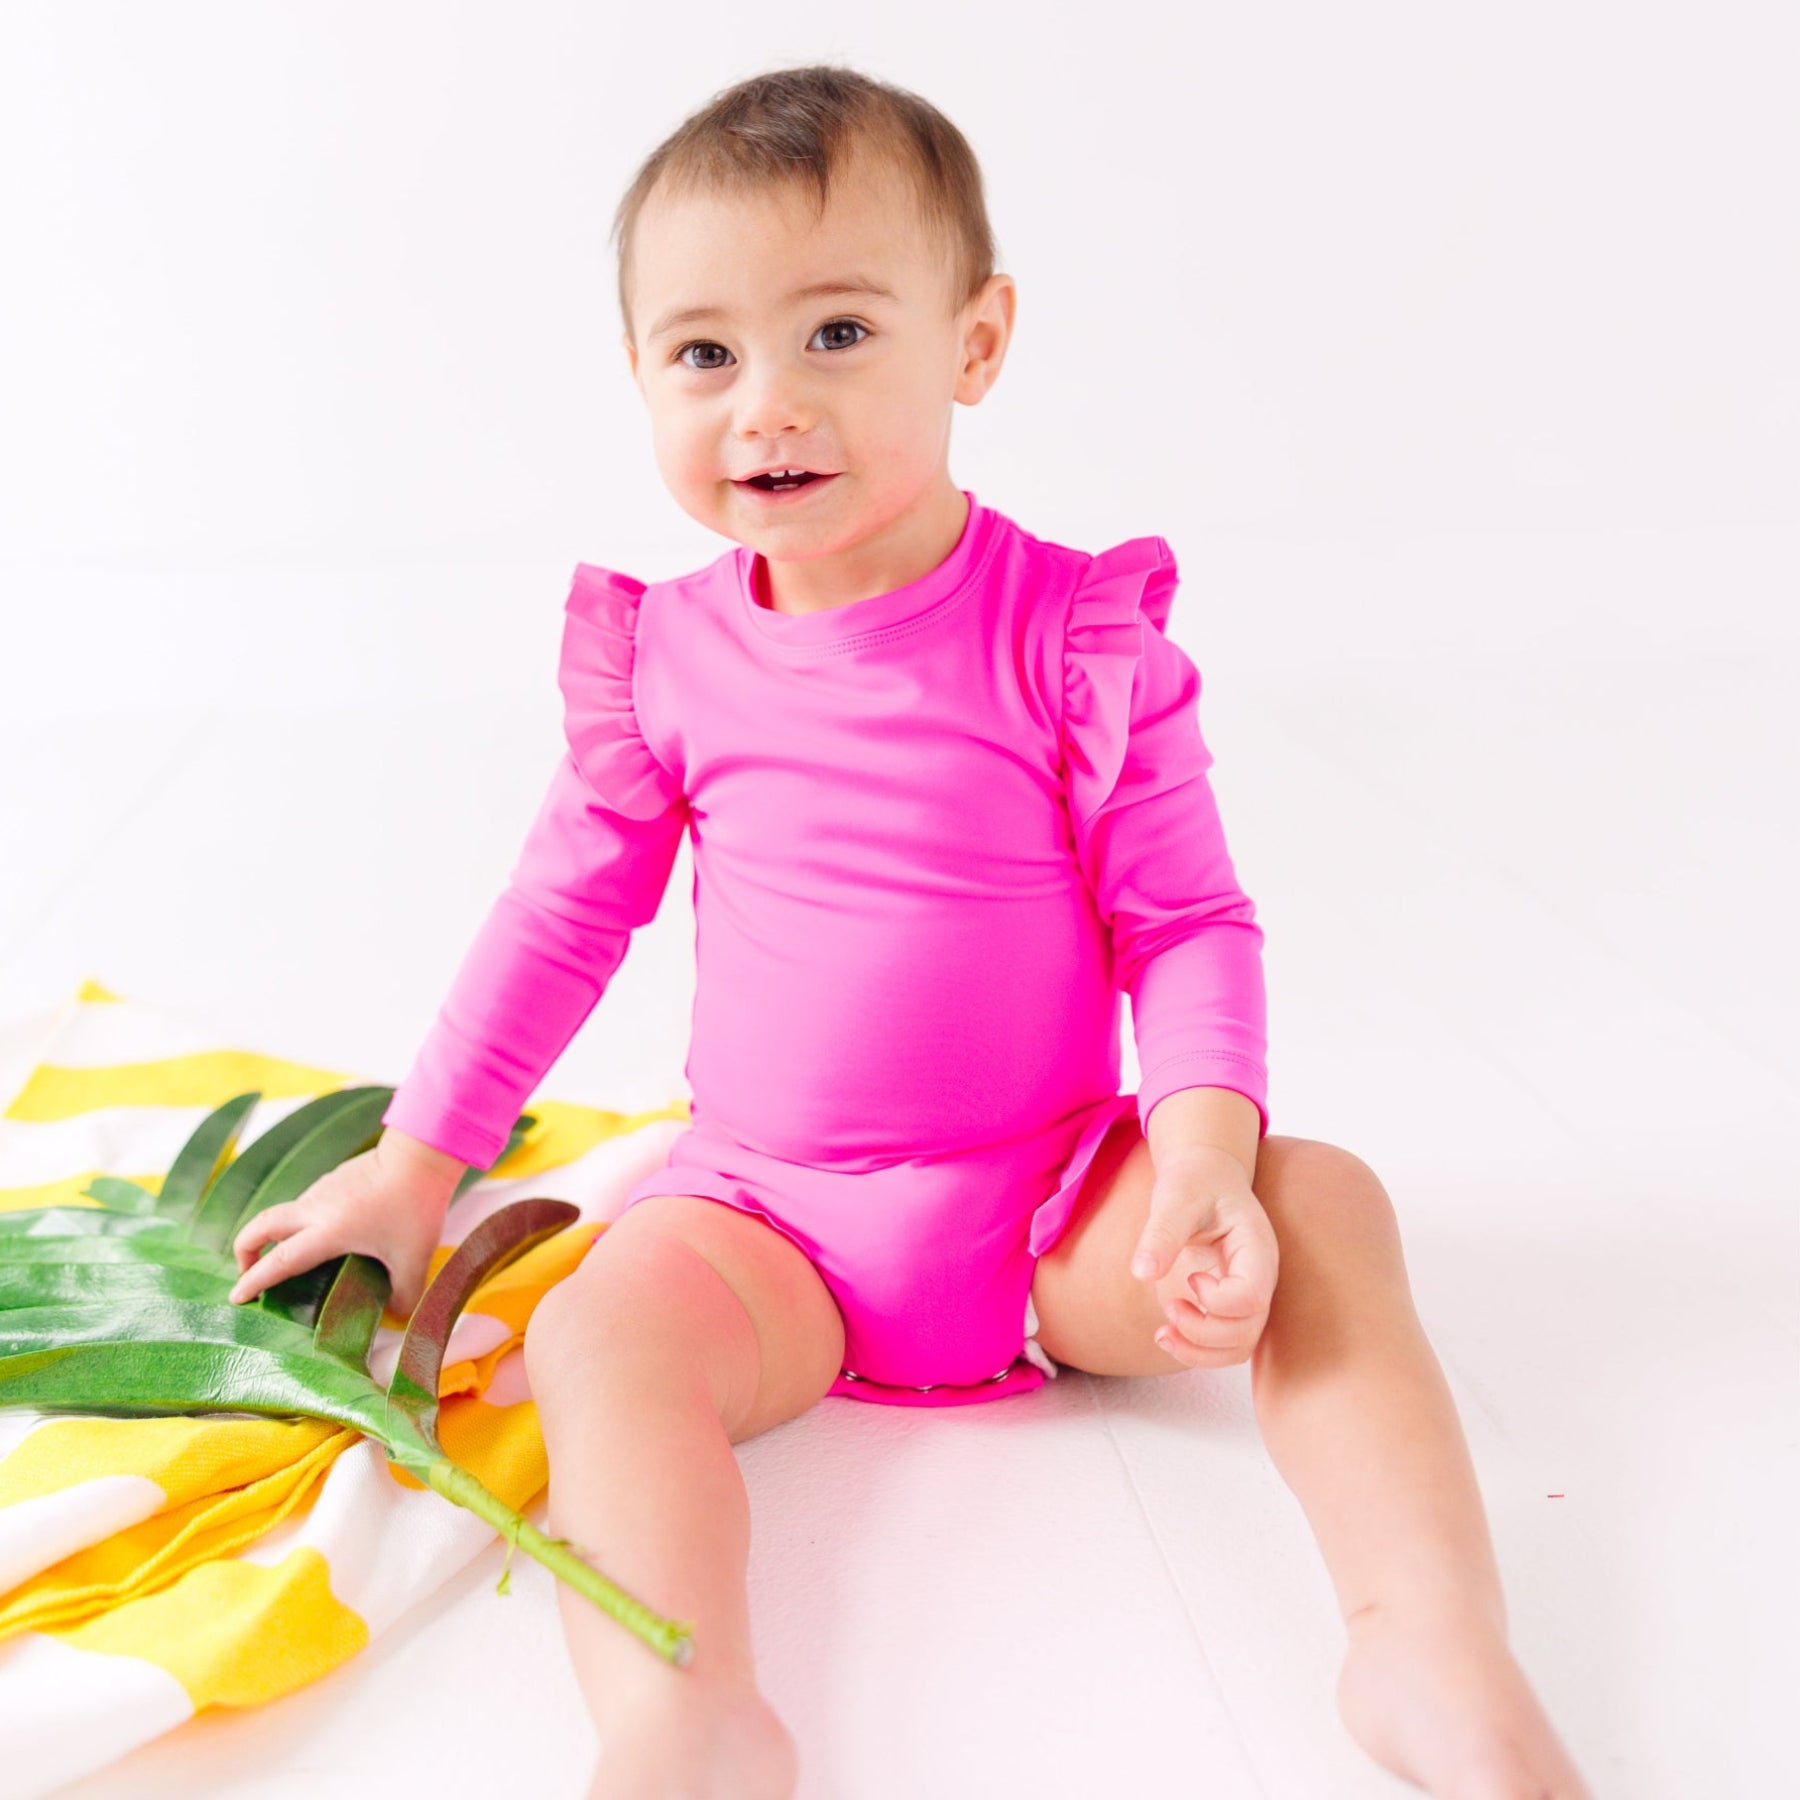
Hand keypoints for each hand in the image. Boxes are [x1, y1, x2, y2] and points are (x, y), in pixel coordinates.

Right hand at [226, 1134, 458, 1316]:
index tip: (236, 1297)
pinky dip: (300, 1222)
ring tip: (294, 1259)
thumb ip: (404, 1292)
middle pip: (261, 1225)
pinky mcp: (335, 1177)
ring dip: (277, 1236)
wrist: (422, 1154)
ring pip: (285, 1213)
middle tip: (250, 1273)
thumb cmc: (416, 1207)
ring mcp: (323, 1188)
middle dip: (245, 1250)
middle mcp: (316, 1208)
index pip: (279, 1261)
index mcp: (328, 1231)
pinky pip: (306, 1203)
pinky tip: (328, 1234)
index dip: (254, 1281)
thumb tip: (399, 1314)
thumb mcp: (414, 1258)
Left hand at [1129, 1147, 1276, 1367]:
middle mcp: (1260, 1278)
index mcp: (1257, 1249)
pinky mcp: (1231, 1305)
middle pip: (1247, 1331)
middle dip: (1203, 1332)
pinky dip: (1197, 1350)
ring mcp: (1249, 1294)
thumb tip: (1142, 1273)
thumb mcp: (1176, 1197)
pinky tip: (1167, 1334)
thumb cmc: (1195, 1183)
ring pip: (1238, 1347)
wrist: (1206, 1177)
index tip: (1190, 1277)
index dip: (1217, 1300)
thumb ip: (1162, 1232)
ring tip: (1162, 1334)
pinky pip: (1224, 1344)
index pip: (1252, 1297)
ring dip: (1198, 1352)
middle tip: (1169, 1307)